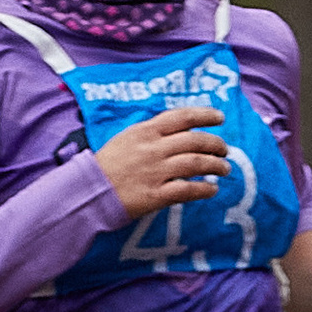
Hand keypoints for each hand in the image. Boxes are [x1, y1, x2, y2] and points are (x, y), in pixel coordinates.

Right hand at [94, 102, 228, 219]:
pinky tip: (211, 190)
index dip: (205, 115)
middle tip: (224, 150)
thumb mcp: (126, 139)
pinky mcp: (155, 195)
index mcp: (145, 131)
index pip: (182, 117)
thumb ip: (150, 134)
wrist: (87, 191)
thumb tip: (176, 133)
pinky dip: (203, 189)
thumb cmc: (106, 165)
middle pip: (194, 141)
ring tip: (224, 169)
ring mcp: (155, 172)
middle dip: (215, 144)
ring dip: (215, 166)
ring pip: (195, 164)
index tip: (220, 118)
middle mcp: (153, 149)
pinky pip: (187, 190)